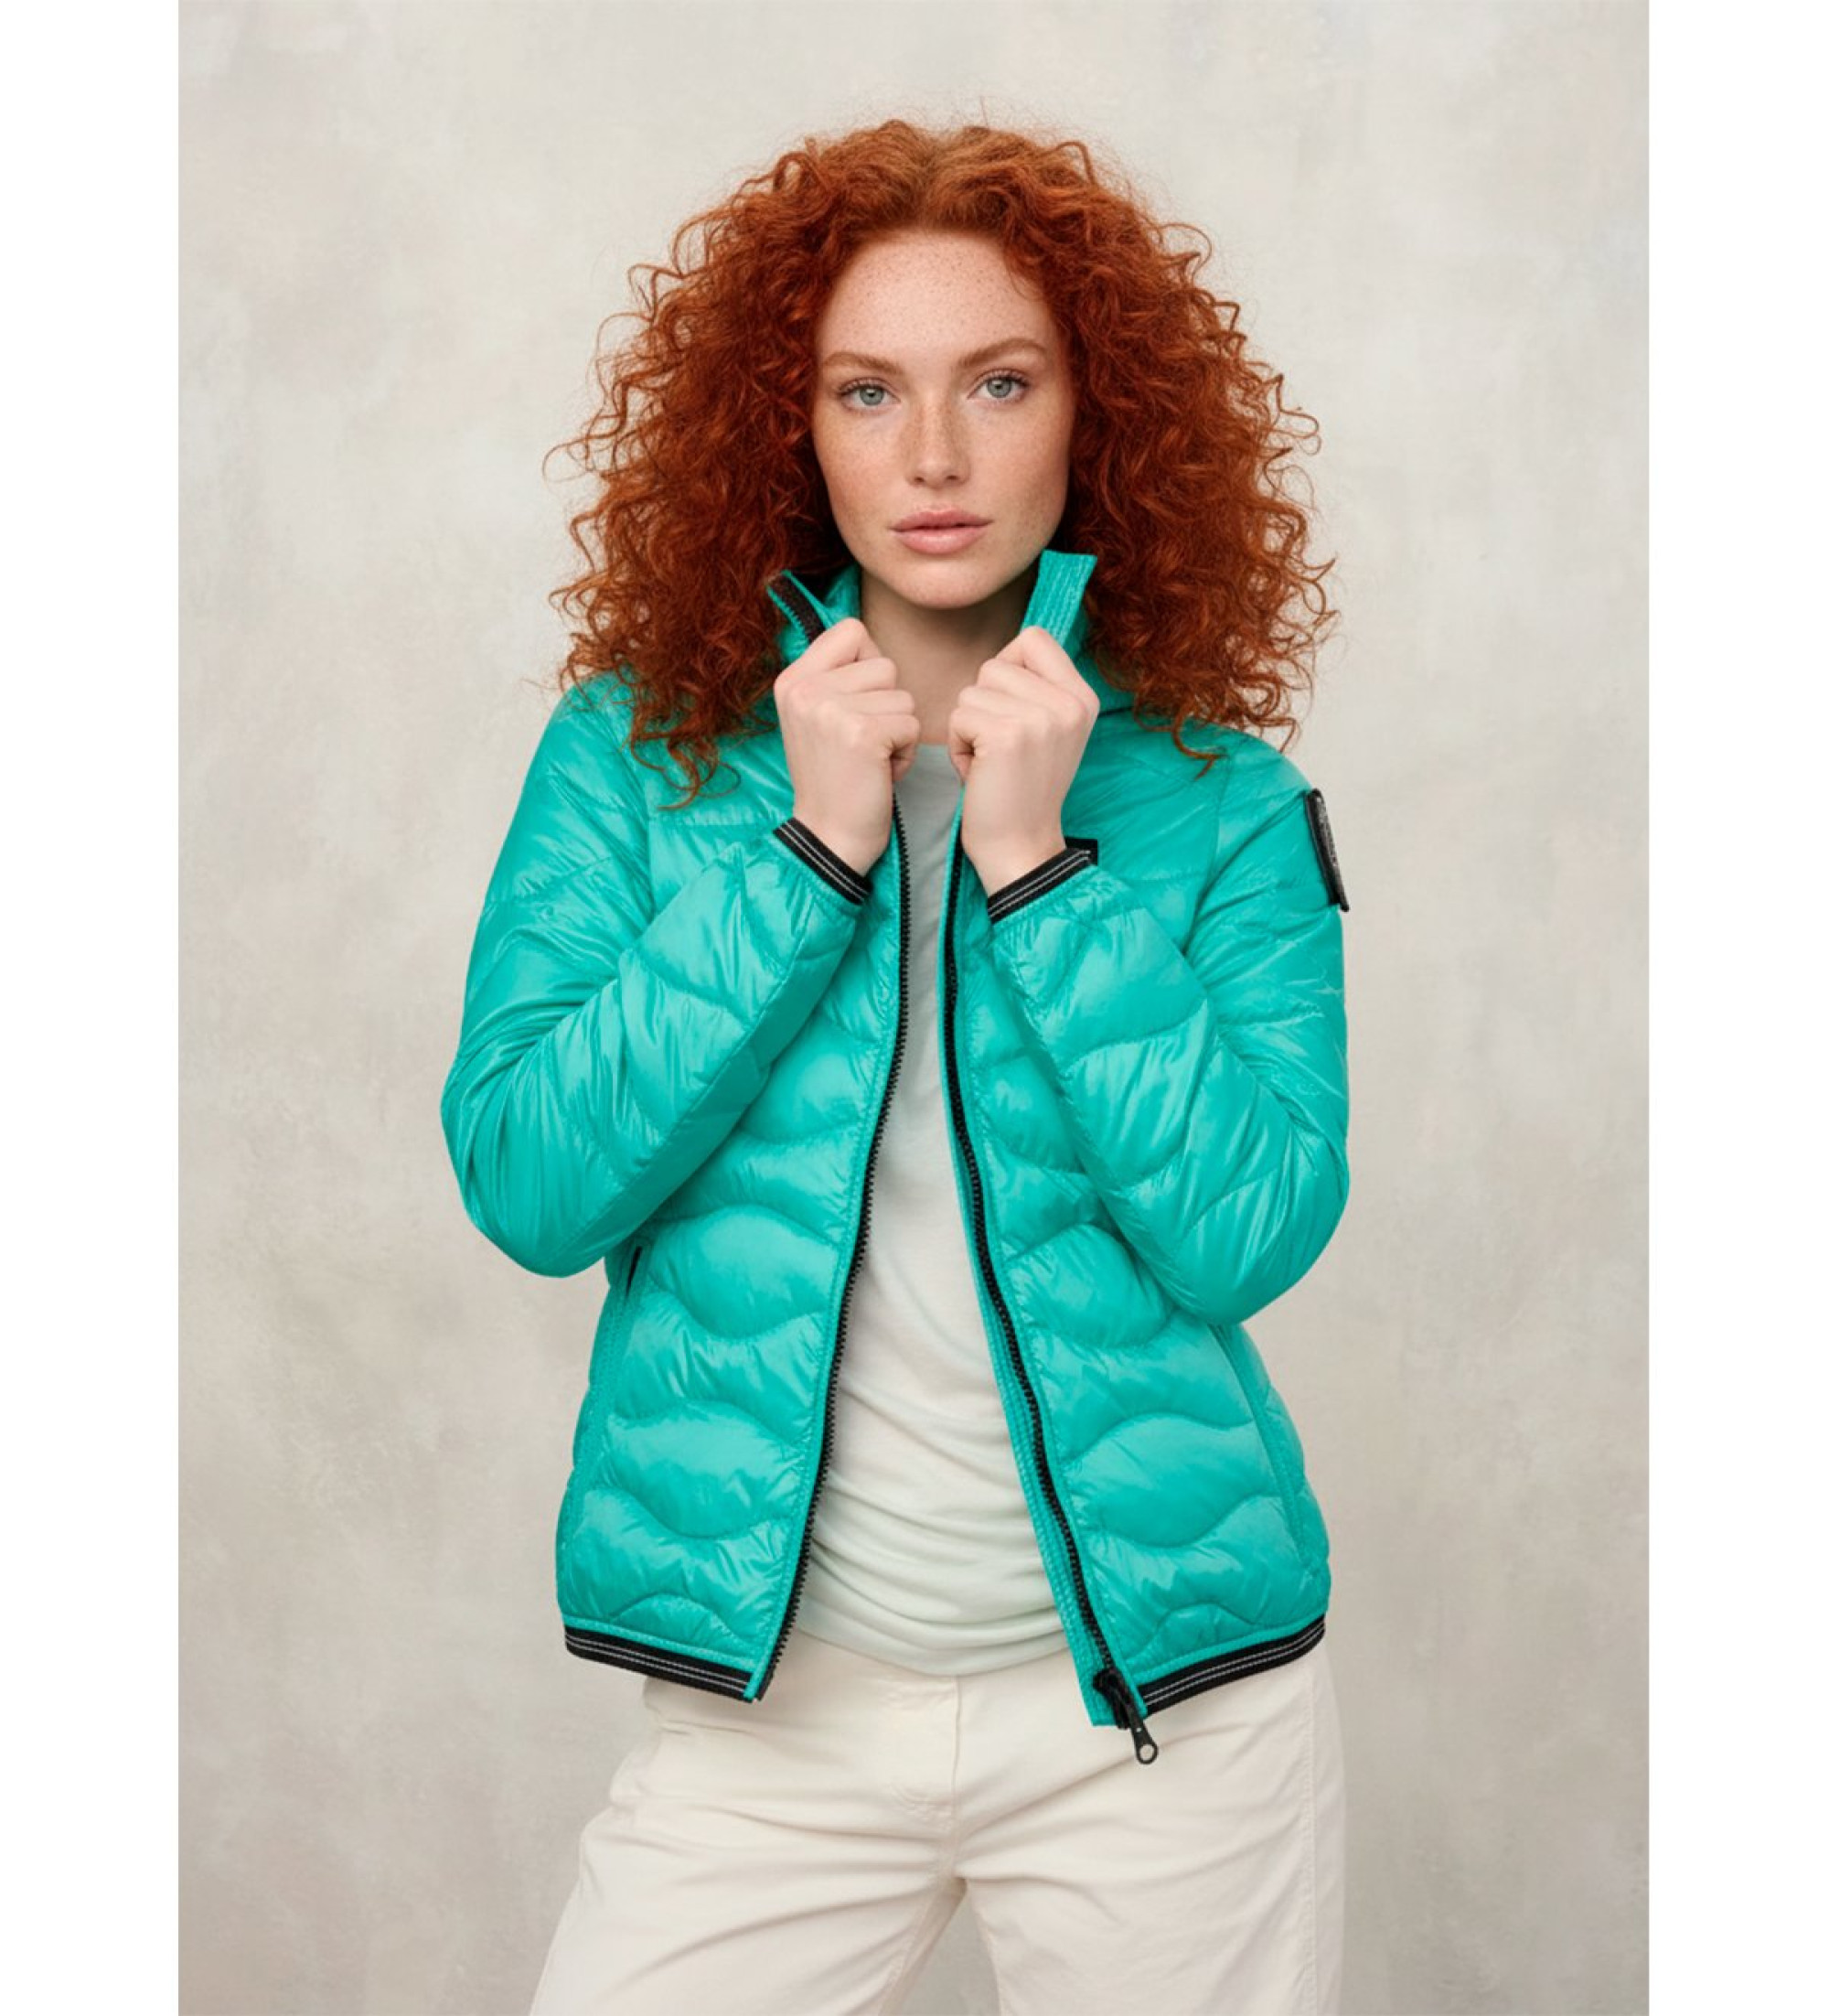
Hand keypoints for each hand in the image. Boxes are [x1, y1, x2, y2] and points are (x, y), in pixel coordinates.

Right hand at [775, 618, 920, 873]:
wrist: (829, 836)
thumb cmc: (835, 778)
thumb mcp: (817, 716)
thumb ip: (835, 675)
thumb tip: (865, 635)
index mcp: (792, 679)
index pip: (852, 629)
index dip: (870, 663)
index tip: (860, 704)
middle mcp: (804, 688)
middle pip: (885, 664)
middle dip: (888, 705)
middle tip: (863, 743)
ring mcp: (830, 708)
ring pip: (903, 697)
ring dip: (898, 730)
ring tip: (870, 759)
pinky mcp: (861, 733)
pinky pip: (912, 725)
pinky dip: (906, 753)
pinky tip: (880, 773)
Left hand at [947, 625, 1099, 892]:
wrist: (1021, 848)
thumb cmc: (1021, 790)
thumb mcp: (1048, 731)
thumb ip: (1037, 688)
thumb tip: (1009, 651)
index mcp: (1083, 697)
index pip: (1034, 638)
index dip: (1007, 667)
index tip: (1009, 709)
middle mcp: (1070, 702)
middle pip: (995, 664)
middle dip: (983, 704)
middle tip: (1000, 748)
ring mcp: (1042, 717)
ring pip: (972, 690)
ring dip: (968, 726)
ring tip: (991, 762)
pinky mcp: (1008, 734)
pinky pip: (959, 716)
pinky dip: (957, 746)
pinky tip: (979, 773)